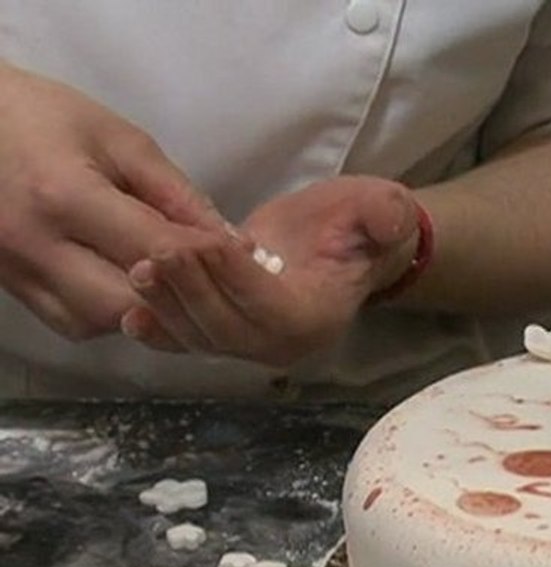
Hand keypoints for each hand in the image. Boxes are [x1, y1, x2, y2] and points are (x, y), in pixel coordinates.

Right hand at [0, 62, 228, 342]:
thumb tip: (231, 243)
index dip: (203, 259)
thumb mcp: (120, 140)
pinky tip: (124, 284)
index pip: (154, 250)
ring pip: (100, 322)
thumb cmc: (45, 119)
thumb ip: (177, 195)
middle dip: (174, 295)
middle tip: (202, 275)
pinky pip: (73, 322)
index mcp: (64, 197)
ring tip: (163, 279)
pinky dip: (109, 314)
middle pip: (126, 303)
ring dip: (143, 310)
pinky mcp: (12, 288)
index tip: (238, 257)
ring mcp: (17, 274)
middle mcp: (35, 246)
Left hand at [121, 176, 419, 366]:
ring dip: (169, 306)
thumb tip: (391, 223)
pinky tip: (132, 309)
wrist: (343, 242)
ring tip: (140, 268)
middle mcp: (286, 344)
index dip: (239, 281)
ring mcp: (253, 345)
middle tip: (160, 252)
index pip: (274, 310)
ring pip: (202, 338)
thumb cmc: (362, 224)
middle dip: (192, 294)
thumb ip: (387, 216)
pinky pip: (188, 341)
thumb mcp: (384, 209)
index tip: (207, 242)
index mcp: (323, 317)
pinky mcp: (226, 333)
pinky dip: (159, 330)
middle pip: (229, 332)